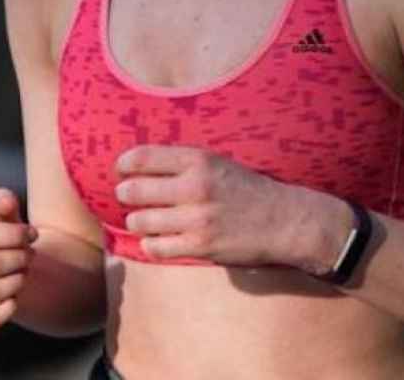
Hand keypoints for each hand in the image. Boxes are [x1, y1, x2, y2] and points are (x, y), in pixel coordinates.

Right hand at [0, 187, 39, 330]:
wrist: (5, 269)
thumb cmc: (2, 237)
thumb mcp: (5, 217)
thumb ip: (3, 204)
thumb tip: (4, 198)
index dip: (14, 234)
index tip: (32, 234)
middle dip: (18, 259)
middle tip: (30, 255)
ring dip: (15, 283)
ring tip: (23, 274)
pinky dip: (5, 310)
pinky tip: (14, 299)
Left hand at [114, 145, 337, 270]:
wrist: (283, 220)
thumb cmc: (247, 190)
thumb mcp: (217, 163)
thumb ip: (182, 164)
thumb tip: (138, 165)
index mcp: (198, 160)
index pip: (142, 157)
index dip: (123, 165)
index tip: (120, 170)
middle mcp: (195, 187)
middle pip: (134, 191)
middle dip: (125, 195)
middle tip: (126, 197)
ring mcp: (196, 219)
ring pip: (140, 221)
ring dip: (136, 222)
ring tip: (141, 220)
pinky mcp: (200, 246)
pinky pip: (156, 247)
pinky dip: (150, 245)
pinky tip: (156, 241)